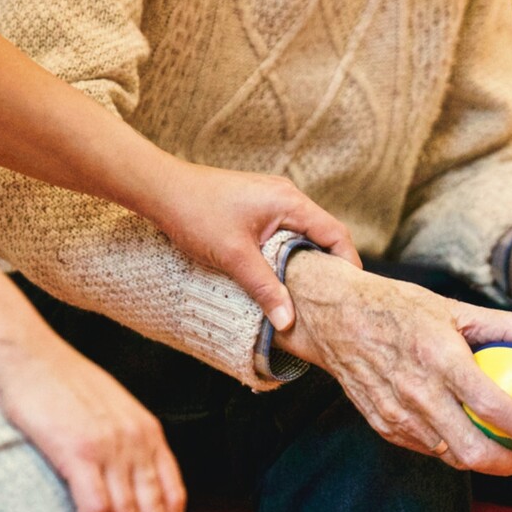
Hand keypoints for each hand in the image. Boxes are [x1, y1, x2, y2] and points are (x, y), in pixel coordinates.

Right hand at [0, 337, 185, 511]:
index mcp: (149, 432)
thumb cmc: (62, 383)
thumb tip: (128, 481)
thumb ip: (127, 443)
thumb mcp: (111, 410)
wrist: (27, 356)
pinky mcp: (79, 452)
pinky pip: (96, 509)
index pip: (175, 493)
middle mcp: (138, 441)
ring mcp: (111, 446)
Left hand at [150, 163, 361, 330]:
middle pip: (323, 235)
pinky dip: (289, 254)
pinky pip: (285, 233)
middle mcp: (286, 197)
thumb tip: (288, 322)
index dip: (348, 264)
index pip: (335, 233)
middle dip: (330, 267)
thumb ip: (265, 289)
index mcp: (290, 202)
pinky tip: (281, 276)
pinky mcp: (257, 207)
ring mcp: (272, 200)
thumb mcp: (234, 257)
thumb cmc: (196, 213)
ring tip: (309, 294)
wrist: (160, 189)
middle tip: (332, 300)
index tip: (350, 293)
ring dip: (307, 262)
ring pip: (303, 235)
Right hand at [273, 251, 511, 475]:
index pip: (494, 407)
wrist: (335, 318)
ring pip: (450, 456)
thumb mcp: (455, 308)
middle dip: (511, 463)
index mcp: (439, 358)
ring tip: (504, 447)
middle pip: (473, 451)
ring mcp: (396, 414)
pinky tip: (466, 435)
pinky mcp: (383, 425)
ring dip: (483, 460)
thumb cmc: (399, 307)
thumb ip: (509, 328)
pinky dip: (451, 447)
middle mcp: (417, 393)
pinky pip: (426, 448)